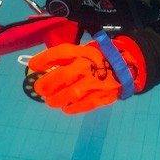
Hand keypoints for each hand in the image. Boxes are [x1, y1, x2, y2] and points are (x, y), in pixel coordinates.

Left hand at [28, 35, 145, 114]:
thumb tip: (43, 68)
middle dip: (47, 84)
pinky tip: (66, 107)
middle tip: (40, 89)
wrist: (126, 67)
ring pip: (72, 93)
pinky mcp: (103, 96)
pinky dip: (72, 108)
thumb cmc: (98, 59)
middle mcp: (88, 66)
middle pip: (64, 75)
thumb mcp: (84, 51)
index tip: (33, 65)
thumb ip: (67, 58)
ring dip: (57, 99)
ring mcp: (96, 82)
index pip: (61, 52)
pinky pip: (85, 105)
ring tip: (51, 101)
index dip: (44, 59)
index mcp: (83, 52)